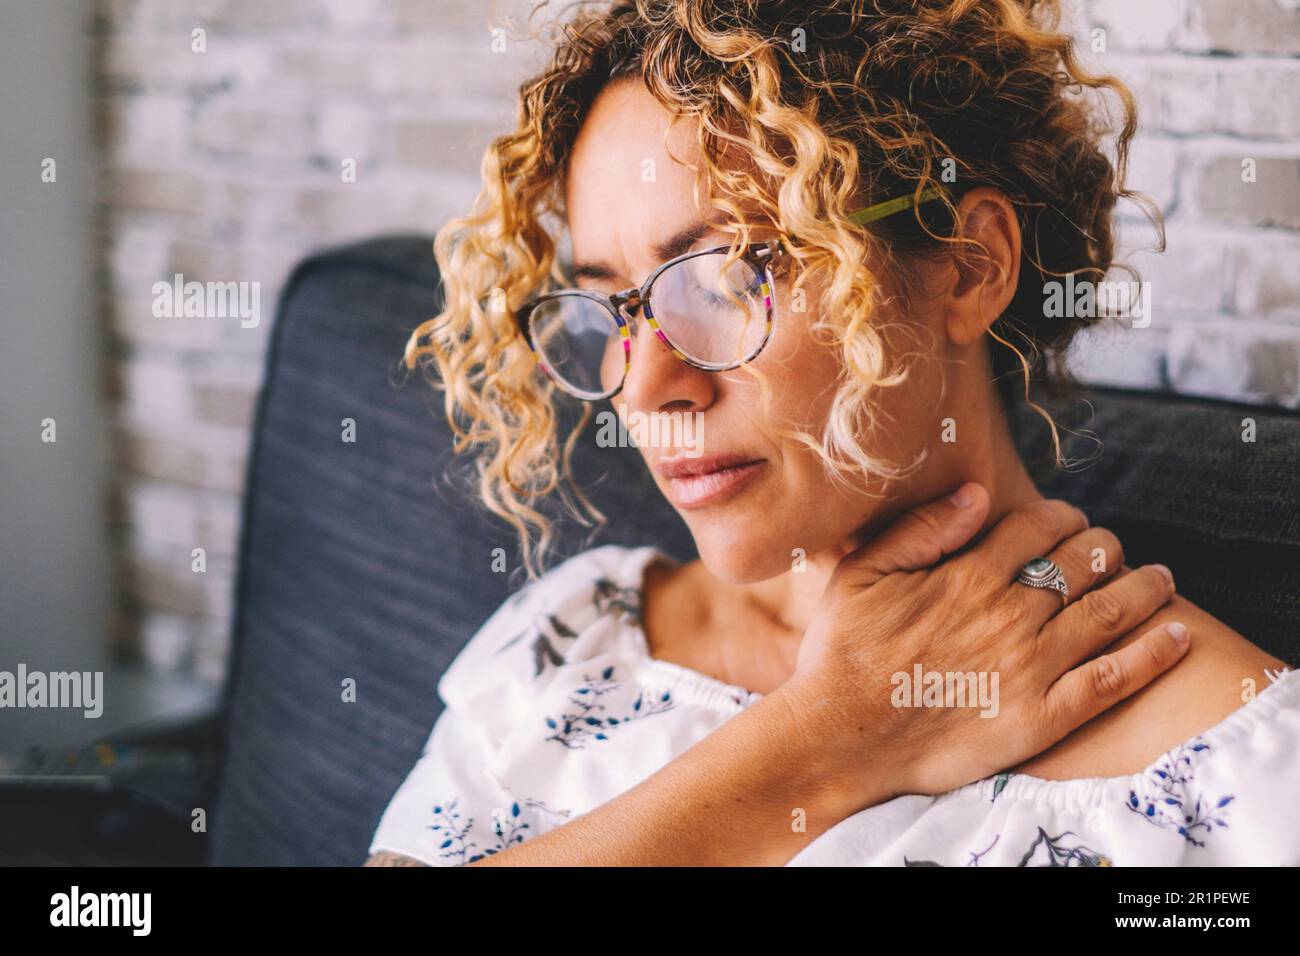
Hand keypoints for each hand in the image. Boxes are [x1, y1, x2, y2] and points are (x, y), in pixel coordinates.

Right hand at [783, 482, 1186, 814]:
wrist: (840, 737)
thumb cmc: (842, 653)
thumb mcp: (862, 573)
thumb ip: (921, 529)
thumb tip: (976, 492)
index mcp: (968, 575)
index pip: (1039, 525)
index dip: (1063, 516)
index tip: (1069, 521)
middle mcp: (1009, 614)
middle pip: (1084, 561)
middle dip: (1106, 545)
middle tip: (1111, 549)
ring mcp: (1031, 666)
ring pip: (1109, 611)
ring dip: (1144, 587)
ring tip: (1162, 579)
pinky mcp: (1043, 717)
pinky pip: (1114, 679)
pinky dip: (1152, 653)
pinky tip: (1176, 635)